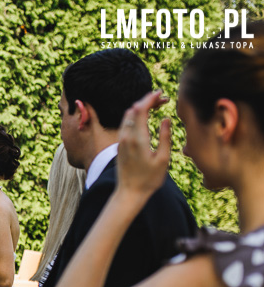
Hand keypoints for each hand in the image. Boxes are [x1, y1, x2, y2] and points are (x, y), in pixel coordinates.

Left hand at [116, 90, 171, 204]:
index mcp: (137, 139)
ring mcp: (121, 141)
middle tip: (163, 98)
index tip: (161, 93)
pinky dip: (135, 116)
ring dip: (140, 107)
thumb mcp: (163, 159)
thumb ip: (164, 137)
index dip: (150, 98)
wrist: (129, 193)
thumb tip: (166, 118)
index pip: (140, 109)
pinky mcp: (119, 146)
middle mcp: (126, 137)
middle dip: (147, 100)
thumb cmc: (149, 179)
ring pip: (127, 116)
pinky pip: (125, 124)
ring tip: (157, 105)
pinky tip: (146, 117)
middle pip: (133, 109)